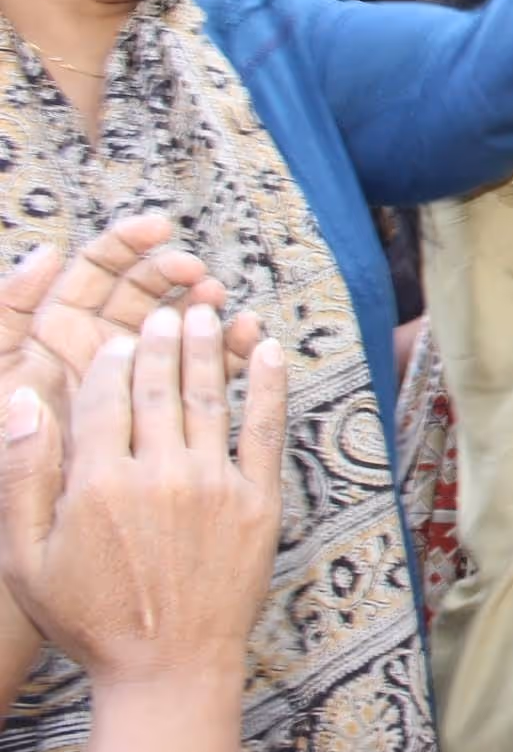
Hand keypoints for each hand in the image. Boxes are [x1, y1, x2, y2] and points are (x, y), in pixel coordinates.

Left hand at [0, 216, 242, 392]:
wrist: (24, 522)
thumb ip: (7, 310)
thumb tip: (44, 254)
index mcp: (54, 330)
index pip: (93, 272)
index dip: (127, 244)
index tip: (159, 229)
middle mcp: (95, 346)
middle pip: (141, 294)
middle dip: (174, 276)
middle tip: (199, 275)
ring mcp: (131, 379)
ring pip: (174, 331)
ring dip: (204, 312)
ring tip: (225, 307)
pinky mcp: (159, 416)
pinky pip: (198, 379)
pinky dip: (226, 359)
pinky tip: (249, 344)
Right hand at [0, 221, 242, 700]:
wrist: (169, 669)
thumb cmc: (91, 619)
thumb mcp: (28, 557)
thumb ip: (24, 475)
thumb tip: (22, 399)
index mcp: (97, 484)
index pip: (104, 398)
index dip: (111, 362)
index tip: (116, 340)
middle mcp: (158, 475)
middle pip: (159, 389)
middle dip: (160, 344)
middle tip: (163, 315)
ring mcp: (214, 485)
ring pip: (209, 398)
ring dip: (208, 349)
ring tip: (204, 315)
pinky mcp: (258, 501)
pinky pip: (264, 429)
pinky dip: (267, 384)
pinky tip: (267, 351)